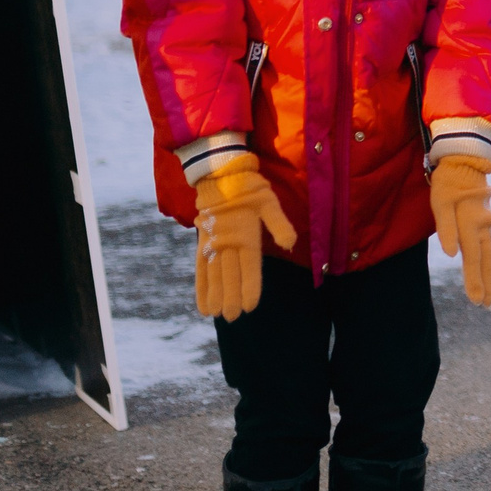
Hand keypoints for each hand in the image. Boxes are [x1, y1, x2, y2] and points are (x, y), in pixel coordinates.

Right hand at [194, 155, 294, 321]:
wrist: (220, 174)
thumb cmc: (249, 188)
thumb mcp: (269, 202)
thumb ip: (279, 224)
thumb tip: (290, 244)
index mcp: (245, 235)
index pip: (248, 267)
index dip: (249, 287)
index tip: (250, 307)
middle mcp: (227, 242)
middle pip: (228, 275)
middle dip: (231, 297)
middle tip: (232, 317)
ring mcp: (212, 243)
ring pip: (213, 275)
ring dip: (214, 295)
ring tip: (215, 315)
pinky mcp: (202, 242)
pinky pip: (200, 267)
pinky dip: (200, 286)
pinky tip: (202, 302)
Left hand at [430, 155, 490, 305]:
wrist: (465, 165)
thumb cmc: (447, 185)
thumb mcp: (440, 203)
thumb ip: (446, 229)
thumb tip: (452, 254)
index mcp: (472, 223)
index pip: (473, 258)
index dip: (475, 280)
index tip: (476, 300)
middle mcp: (486, 227)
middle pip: (487, 261)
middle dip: (487, 285)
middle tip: (487, 306)